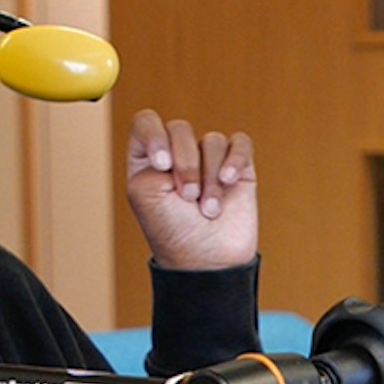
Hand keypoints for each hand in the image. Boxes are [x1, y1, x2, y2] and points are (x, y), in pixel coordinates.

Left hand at [123, 109, 257, 270]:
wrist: (208, 261)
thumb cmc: (172, 231)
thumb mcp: (144, 192)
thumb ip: (149, 152)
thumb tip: (177, 135)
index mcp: (148, 159)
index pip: (147, 122)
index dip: (154, 135)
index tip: (162, 164)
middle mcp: (177, 154)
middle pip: (180, 128)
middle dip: (185, 165)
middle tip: (187, 197)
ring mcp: (208, 160)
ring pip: (211, 141)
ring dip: (209, 178)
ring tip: (208, 208)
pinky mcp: (237, 166)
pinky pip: (239, 143)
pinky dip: (234, 161)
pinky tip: (229, 182)